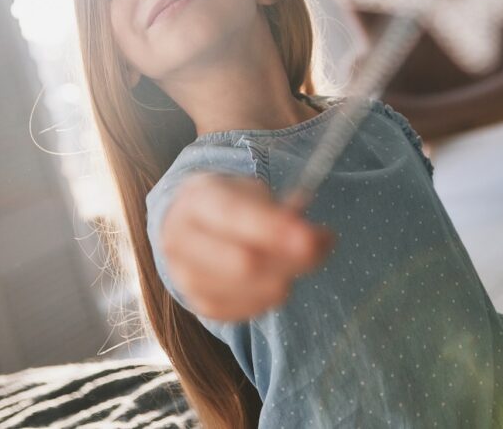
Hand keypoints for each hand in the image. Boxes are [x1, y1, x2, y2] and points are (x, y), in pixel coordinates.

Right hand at [158, 172, 335, 321]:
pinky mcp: (198, 304)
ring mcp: (184, 276)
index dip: (276, 229)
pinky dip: (272, 295)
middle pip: (244, 262)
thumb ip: (282, 213)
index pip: (235, 216)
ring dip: (287, 277)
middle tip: (321, 246)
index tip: (314, 237)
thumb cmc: (228, 203)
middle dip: (291, 259)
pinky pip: (248, 310)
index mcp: (196, 200)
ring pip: (250, 290)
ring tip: (303, 258)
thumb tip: (317, 238)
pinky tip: (279, 276)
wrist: (187, 225)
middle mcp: (181, 239)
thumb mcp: (252, 191)